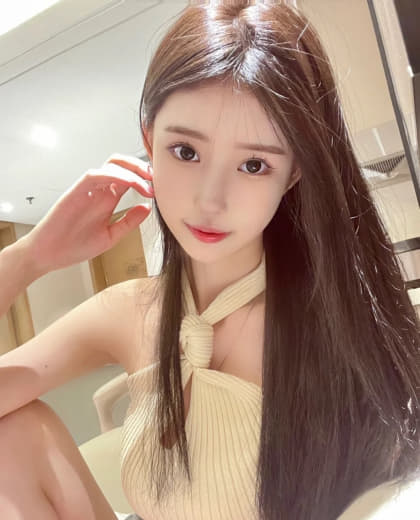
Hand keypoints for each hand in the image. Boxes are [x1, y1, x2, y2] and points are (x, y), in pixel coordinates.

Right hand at [23, 153, 154, 274]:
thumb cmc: (74, 246)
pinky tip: (129, 183)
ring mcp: (87, 190)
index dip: (146, 177)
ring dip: (132, 169)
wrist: (49, 255)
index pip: (129, 178)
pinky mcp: (76, 192)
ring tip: (147, 182)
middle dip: (141, 167)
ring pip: (111, 164)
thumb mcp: (111, 236)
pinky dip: (114, 174)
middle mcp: (99, 191)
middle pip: (121, 165)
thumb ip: (128, 222)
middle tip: (156, 178)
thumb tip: (147, 208)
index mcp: (107, 199)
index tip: (161, 186)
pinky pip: (95, 174)